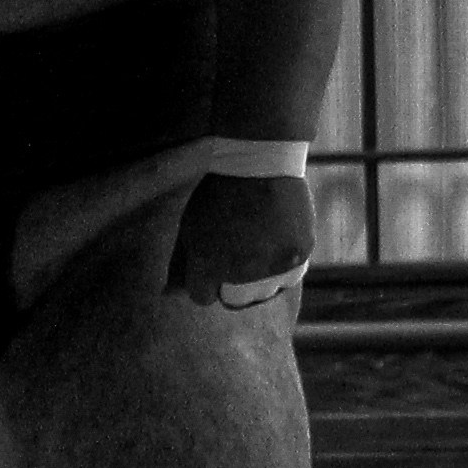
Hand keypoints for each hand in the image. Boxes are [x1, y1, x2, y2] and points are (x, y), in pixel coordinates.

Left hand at [169, 170, 316, 308]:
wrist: (259, 166)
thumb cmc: (218, 195)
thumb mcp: (190, 227)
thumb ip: (183, 261)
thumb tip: (169, 293)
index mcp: (207, 265)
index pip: (202, 298)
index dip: (204, 284)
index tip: (208, 272)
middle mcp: (241, 272)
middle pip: (236, 301)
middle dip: (232, 289)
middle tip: (236, 267)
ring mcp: (273, 264)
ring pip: (267, 292)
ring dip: (261, 281)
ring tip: (259, 256)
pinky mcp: (299, 255)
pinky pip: (291, 276)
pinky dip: (284, 266)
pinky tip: (277, 246)